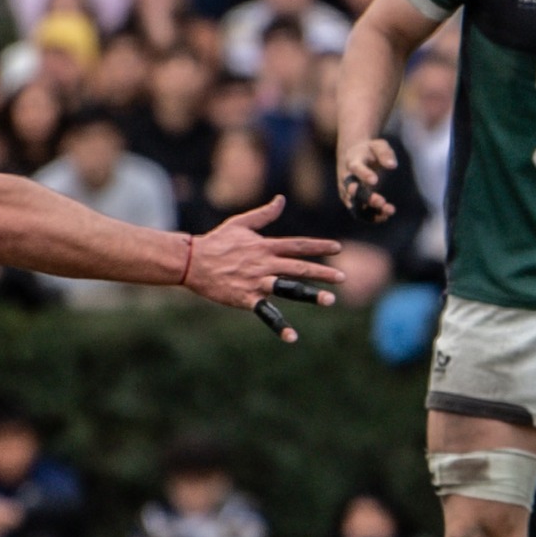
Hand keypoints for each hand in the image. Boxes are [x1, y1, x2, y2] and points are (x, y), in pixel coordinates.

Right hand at [183, 197, 342, 340]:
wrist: (192, 261)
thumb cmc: (216, 241)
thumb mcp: (241, 223)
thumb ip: (264, 214)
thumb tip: (281, 199)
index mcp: (265, 246)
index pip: (298, 245)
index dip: (319, 246)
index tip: (338, 248)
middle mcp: (265, 263)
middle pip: (299, 267)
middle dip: (322, 272)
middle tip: (343, 278)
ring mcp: (257, 282)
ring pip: (288, 288)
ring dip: (310, 294)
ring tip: (330, 300)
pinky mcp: (247, 298)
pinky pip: (267, 313)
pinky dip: (280, 326)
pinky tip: (293, 337)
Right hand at [339, 136, 398, 221]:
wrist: (355, 157)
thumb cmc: (370, 151)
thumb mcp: (379, 145)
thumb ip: (385, 153)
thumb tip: (392, 165)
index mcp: (353, 161)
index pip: (356, 168)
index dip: (364, 175)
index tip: (375, 180)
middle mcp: (347, 178)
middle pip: (352, 190)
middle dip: (365, 197)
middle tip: (381, 201)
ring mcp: (347, 192)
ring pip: (356, 204)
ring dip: (371, 210)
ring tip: (389, 210)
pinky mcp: (352, 201)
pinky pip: (359, 212)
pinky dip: (371, 216)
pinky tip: (385, 216)